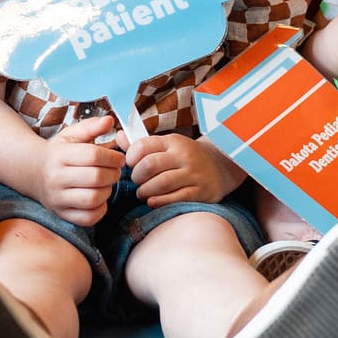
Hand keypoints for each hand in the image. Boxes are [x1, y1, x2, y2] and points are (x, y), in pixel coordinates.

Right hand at [35, 116, 125, 226]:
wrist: (33, 172)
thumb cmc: (58, 152)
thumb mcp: (71, 135)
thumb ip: (91, 126)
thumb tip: (110, 120)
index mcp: (58, 155)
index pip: (93, 156)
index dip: (113, 157)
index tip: (119, 158)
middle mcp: (55, 178)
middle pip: (96, 177)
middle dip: (113, 173)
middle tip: (116, 171)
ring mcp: (57, 198)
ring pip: (94, 198)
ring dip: (108, 190)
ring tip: (106, 183)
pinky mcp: (61, 214)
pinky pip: (88, 218)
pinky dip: (100, 209)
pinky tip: (99, 198)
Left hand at [125, 132, 241, 206]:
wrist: (219, 167)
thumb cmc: (184, 157)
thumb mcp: (167, 146)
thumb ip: (141, 144)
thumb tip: (118, 136)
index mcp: (173, 141)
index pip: (143, 146)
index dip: (130, 157)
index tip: (130, 165)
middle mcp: (183, 156)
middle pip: (149, 165)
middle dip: (136, 176)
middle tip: (136, 181)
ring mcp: (193, 174)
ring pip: (160, 184)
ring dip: (145, 191)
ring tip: (142, 192)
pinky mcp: (200, 192)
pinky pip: (175, 198)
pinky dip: (159, 202)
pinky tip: (152, 201)